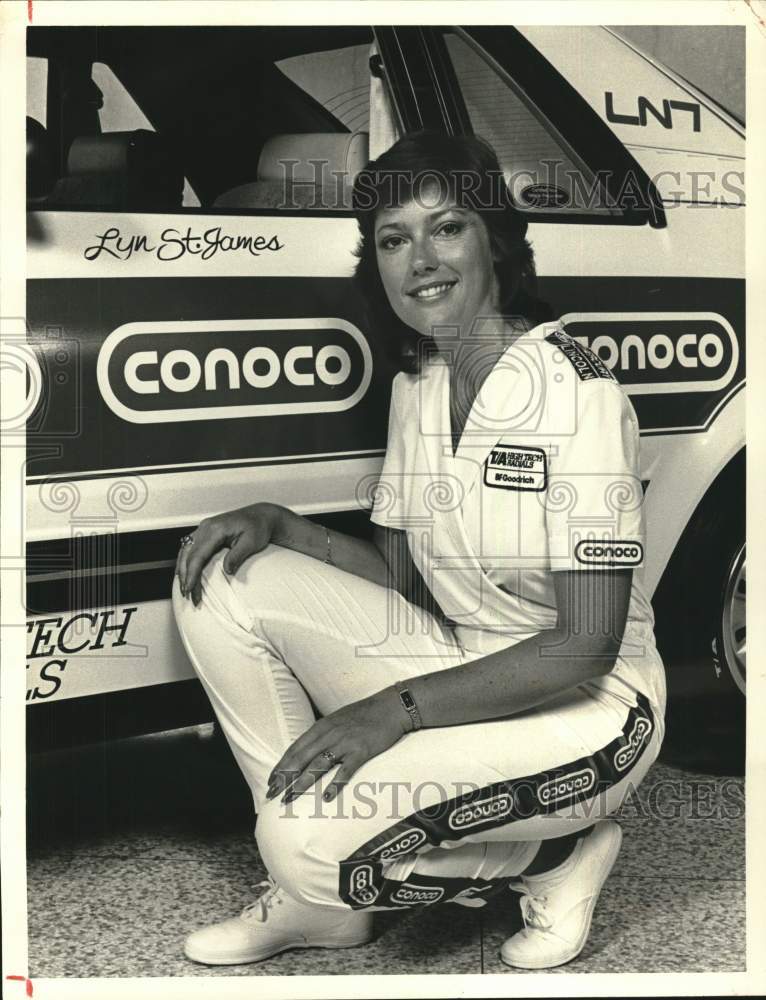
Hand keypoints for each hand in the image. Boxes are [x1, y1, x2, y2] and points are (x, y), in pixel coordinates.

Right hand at [176, 502, 280, 605]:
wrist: (261, 515)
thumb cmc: (258, 527)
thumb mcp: (251, 542)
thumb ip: (237, 556)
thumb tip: (227, 571)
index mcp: (215, 529)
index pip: (198, 555)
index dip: (192, 574)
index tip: (189, 589)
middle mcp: (206, 527)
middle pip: (187, 554)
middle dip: (185, 576)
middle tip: (187, 595)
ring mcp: (204, 528)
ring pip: (185, 550)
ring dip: (182, 569)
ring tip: (184, 588)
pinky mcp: (205, 531)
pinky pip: (189, 547)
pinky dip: (185, 561)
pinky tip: (184, 573)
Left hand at [266, 687, 410, 803]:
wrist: (391, 707)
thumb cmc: (364, 714)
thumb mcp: (337, 719)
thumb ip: (322, 734)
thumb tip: (308, 750)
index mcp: (322, 727)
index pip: (295, 748)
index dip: (281, 765)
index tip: (271, 781)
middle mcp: (329, 734)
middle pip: (301, 758)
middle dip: (284, 777)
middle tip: (272, 794)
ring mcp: (345, 742)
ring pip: (317, 765)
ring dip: (302, 783)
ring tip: (290, 797)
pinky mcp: (361, 750)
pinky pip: (346, 769)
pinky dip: (335, 783)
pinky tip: (326, 797)